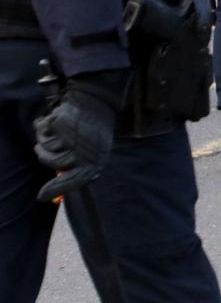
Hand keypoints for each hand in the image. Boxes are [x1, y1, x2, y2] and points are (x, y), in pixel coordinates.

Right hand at [33, 74, 121, 201]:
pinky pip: (42, 132)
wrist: (97, 105)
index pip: (74, 181)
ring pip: (46, 147)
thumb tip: (55, 193)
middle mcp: (84, 153)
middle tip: (41, 148)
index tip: (41, 197)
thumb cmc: (93, 132)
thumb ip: (77, 169)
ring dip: (44, 139)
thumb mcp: (92, 152)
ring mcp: (72, 139)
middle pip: (52, 162)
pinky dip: (43, 126)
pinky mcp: (62, 124)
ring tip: (55, 132)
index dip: (56, 189)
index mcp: (95, 162)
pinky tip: (53, 122)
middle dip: (44, 155)